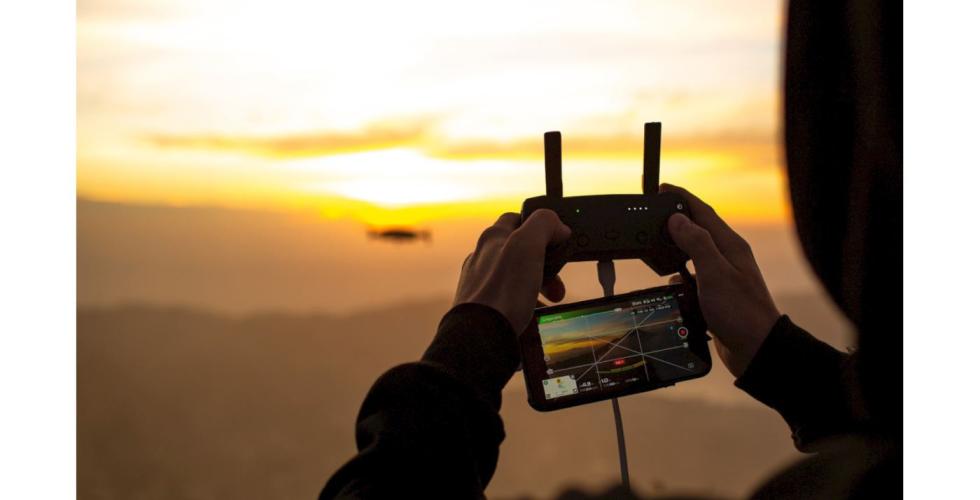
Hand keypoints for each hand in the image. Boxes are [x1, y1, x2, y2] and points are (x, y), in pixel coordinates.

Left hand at [454, 210, 571, 333]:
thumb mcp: (527, 245)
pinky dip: (527, 303)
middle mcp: (483, 258)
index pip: (516, 218)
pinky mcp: (484, 306)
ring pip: (517, 276)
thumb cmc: (502, 290)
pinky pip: (510, 299)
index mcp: (492, 238)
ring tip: (552, 298)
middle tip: (558, 278)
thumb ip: (543, 225)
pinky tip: (535, 314)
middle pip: (520, 251)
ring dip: (539, 284)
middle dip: (545, 263)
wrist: (481, 335)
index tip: (556, 238)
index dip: (539, 224)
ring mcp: (481, 283)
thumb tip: (558, 225)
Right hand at [662, 184, 780, 377]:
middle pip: (698, 230)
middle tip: (654, 214)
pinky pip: (694, 276)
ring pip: (693, 254)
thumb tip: (677, 220)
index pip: (703, 212)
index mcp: (730, 246)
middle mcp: (727, 257)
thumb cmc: (741, 312)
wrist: (756, 349)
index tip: (662, 189)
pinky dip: (680, 274)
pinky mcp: (716, 295)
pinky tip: (672, 281)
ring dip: (676, 248)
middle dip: (676, 220)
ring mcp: (723, 276)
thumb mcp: (715, 273)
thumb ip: (697, 243)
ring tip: (658, 245)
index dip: (682, 198)